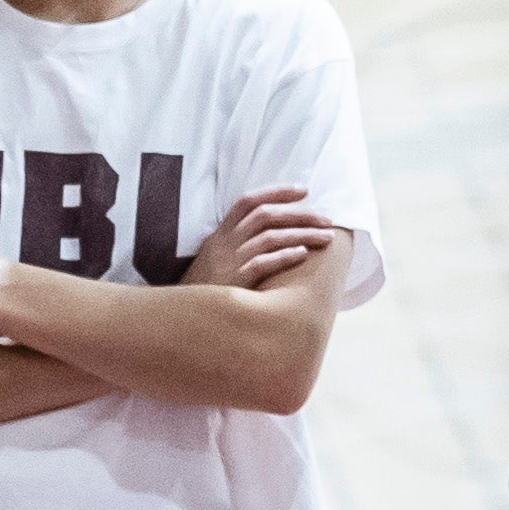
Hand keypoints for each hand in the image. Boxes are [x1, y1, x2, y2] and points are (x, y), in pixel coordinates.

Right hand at [193, 185, 337, 288]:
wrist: (181, 319)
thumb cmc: (205, 293)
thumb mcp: (215, 261)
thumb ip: (237, 246)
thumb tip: (272, 235)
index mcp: (220, 235)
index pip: (248, 201)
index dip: (277, 191)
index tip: (304, 190)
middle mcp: (223, 244)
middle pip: (265, 215)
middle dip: (300, 214)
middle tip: (327, 219)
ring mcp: (228, 262)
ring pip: (269, 237)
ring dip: (302, 234)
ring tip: (326, 238)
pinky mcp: (233, 283)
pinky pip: (262, 263)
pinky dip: (284, 256)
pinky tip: (303, 254)